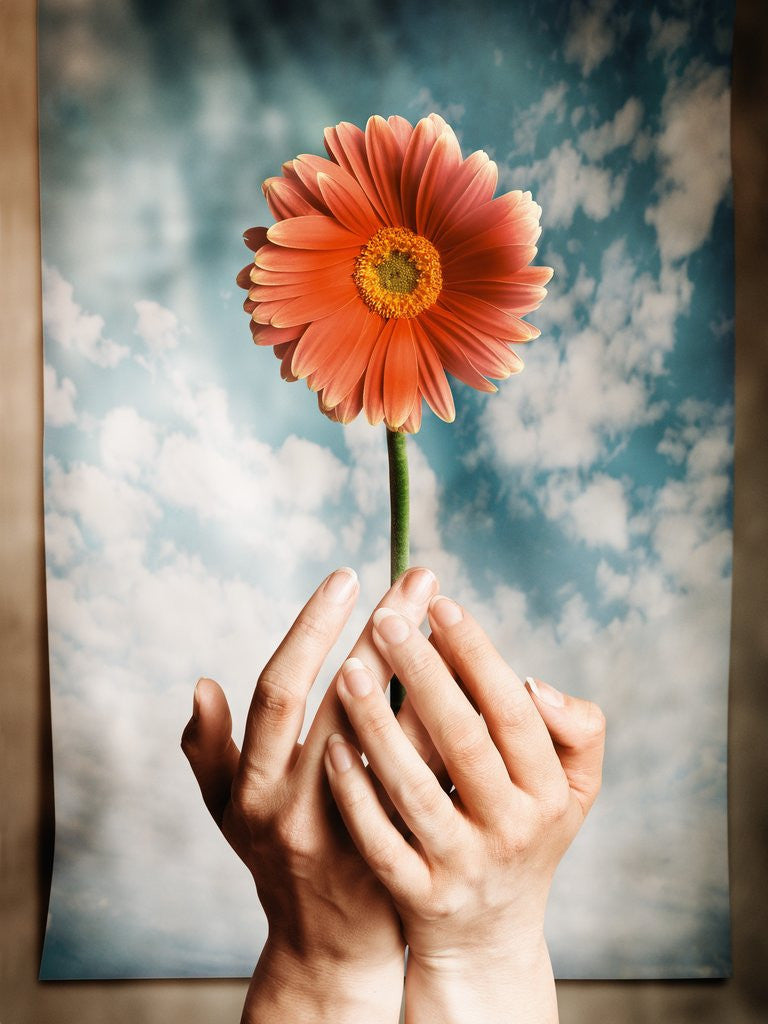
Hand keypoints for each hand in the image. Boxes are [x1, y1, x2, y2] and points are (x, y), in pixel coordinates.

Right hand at [181, 566, 439, 1023]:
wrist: (329, 944)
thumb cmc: (272, 858)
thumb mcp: (227, 810)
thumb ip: (208, 750)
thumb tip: (201, 685)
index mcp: (255, 788)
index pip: (282, 690)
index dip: (312, 629)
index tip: (346, 576)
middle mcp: (303, 807)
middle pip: (350, 700)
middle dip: (384, 630)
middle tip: (417, 577)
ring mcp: (358, 829)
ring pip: (402, 736)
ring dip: (428, 668)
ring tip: (448, 613)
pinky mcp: (408, 844)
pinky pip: (433, 773)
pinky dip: (448, 720)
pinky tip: (471, 676)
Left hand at [324, 594, 605, 1023]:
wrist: (490, 938)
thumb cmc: (527, 836)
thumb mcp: (572, 790)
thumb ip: (576, 730)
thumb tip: (534, 683)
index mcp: (548, 793)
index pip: (513, 711)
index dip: (477, 655)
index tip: (439, 604)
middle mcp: (509, 829)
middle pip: (463, 741)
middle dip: (423, 673)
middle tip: (386, 616)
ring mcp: (460, 865)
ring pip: (414, 788)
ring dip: (379, 724)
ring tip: (349, 667)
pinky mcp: (417, 895)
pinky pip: (380, 841)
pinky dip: (356, 794)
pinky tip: (331, 747)